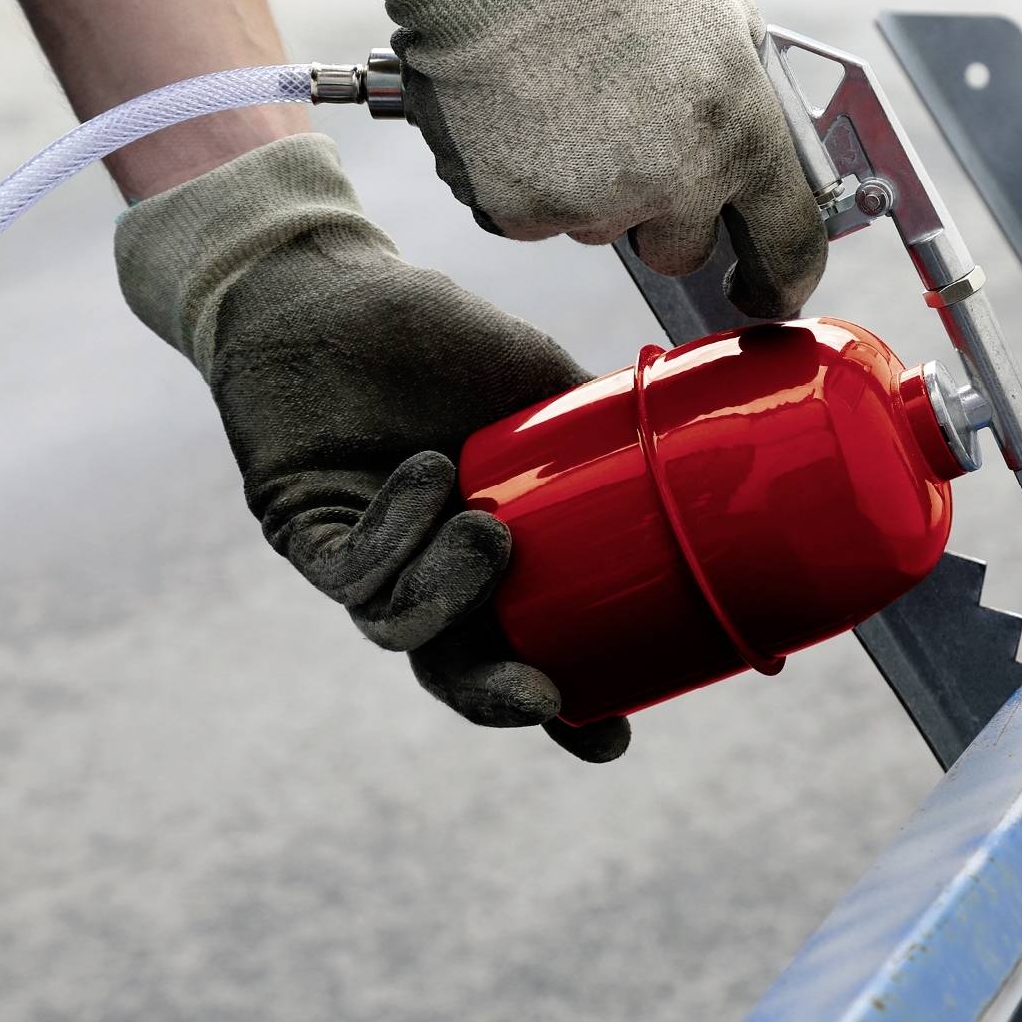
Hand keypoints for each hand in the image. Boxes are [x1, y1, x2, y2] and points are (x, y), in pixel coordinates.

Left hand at [115, 133, 629, 760]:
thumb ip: (613, 438)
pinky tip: (429, 474)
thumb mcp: (549, 393)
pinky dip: (397, 533)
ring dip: (454, 593)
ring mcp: (366, 558)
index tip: (612, 736)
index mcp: (491, 560)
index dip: (566, 709)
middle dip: (502, 698)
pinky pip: (353, 573)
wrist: (342, 284)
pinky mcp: (306, 531)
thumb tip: (716, 458)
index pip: (528, 652)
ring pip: (404, 629)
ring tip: (491, 534)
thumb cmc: (447, 340)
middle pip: (459, 671)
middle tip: (547, 699)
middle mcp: (425, 572)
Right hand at [315, 0, 825, 319]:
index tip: (767, 295)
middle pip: (679, 251)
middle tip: (630, 142)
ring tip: (565, 97)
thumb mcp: (725, 17)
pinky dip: (524, 179)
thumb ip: (751, 98)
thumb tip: (765, 156)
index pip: (789, 248)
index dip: (782, 282)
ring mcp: (595, 203)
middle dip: (661, 215)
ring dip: (589, 186)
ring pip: (599, 228)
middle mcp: (676, 184)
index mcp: (743, 137)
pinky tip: (519, 111)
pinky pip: (532, 217)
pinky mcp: (519, 210)